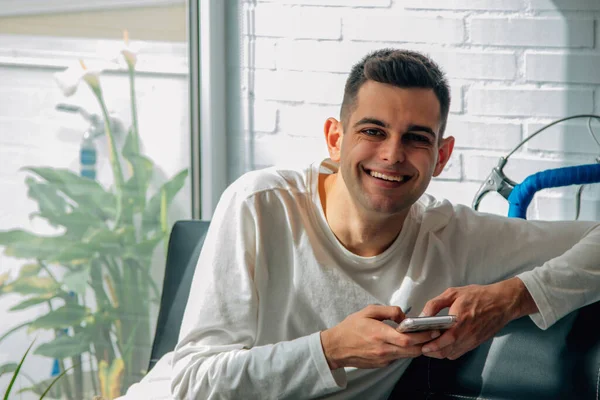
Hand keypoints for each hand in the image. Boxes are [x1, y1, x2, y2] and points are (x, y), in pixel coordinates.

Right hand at [320, 305, 440, 369]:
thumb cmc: (350, 328)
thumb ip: (389, 311)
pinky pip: (398, 357)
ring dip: (417, 348)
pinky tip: (405, 343)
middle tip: (434, 334)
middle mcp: (383, 349)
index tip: (432, 330)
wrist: (336, 347)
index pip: (407, 339)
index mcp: (380, 334)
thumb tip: (404, 316)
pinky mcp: (382, 364)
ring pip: (407, 355)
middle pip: (412, 350)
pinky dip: (405, 351)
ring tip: (423, 337)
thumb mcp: (368, 311)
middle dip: (426, 343)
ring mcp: (383, 359)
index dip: (423, 336)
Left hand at [419, 277, 537, 359]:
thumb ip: (435, 304)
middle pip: (445, 351)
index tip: (421, 344)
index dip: (431, 346)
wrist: (502, 302)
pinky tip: (444, 344)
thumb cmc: (478, 296)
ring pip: (452, 354)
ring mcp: (472, 340)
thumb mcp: (453, 293)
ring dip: (440, 352)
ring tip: (431, 345)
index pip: (443, 341)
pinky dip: (449, 351)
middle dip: (432, 351)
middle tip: (422, 345)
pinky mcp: (476, 343)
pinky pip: (459, 352)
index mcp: (460, 320)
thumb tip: (423, 314)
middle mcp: (467, 334)